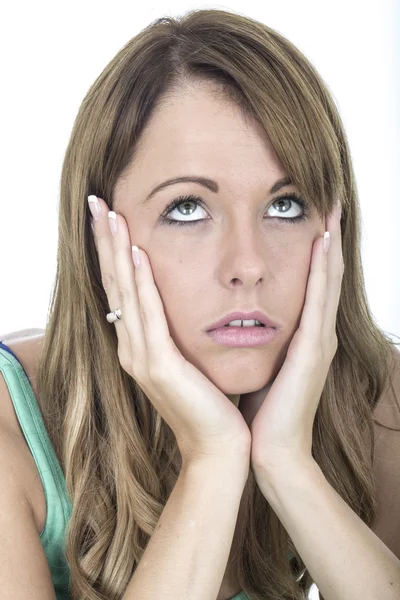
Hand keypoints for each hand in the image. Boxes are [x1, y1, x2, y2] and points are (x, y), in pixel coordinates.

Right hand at [88, 196, 250, 466]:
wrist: (221, 447)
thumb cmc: (211, 403)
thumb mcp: (190, 360)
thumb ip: (177, 333)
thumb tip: (182, 302)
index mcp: (140, 345)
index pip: (122, 288)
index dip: (113, 252)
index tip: (111, 216)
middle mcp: (132, 348)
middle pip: (115, 284)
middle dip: (106, 242)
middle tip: (97, 203)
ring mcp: (142, 358)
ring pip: (126, 294)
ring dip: (118, 253)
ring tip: (111, 216)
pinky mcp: (159, 367)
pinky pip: (148, 317)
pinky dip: (141, 285)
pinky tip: (138, 255)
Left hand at [247, 199, 343, 473]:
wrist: (269, 450)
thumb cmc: (258, 408)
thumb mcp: (257, 362)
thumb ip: (254, 337)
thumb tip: (232, 315)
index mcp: (301, 331)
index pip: (310, 277)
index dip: (313, 244)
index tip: (306, 208)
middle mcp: (316, 329)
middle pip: (324, 269)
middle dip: (327, 231)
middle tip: (329, 191)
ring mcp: (320, 337)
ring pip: (328, 276)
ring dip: (330, 238)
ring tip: (332, 201)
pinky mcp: (314, 349)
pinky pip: (319, 299)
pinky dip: (324, 268)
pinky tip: (323, 239)